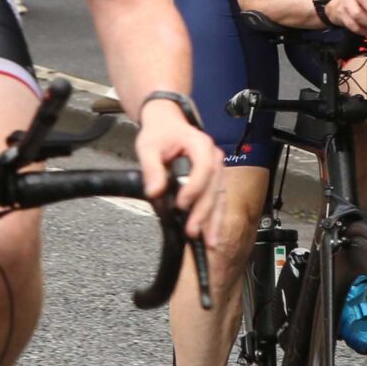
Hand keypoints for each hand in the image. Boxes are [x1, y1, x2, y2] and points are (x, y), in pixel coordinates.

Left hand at [135, 102, 223, 244]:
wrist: (168, 123)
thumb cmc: (160, 132)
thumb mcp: (148, 146)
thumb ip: (152, 169)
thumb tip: (155, 192)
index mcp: (200, 144)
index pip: (203, 168)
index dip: (194, 188)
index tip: (181, 204)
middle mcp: (214, 157)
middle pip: (213, 188)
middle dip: (203, 212)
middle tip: (191, 231)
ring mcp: (217, 170)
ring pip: (219, 197)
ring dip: (213, 220)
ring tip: (208, 242)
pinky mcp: (214, 181)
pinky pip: (217, 201)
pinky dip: (213, 219)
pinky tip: (210, 236)